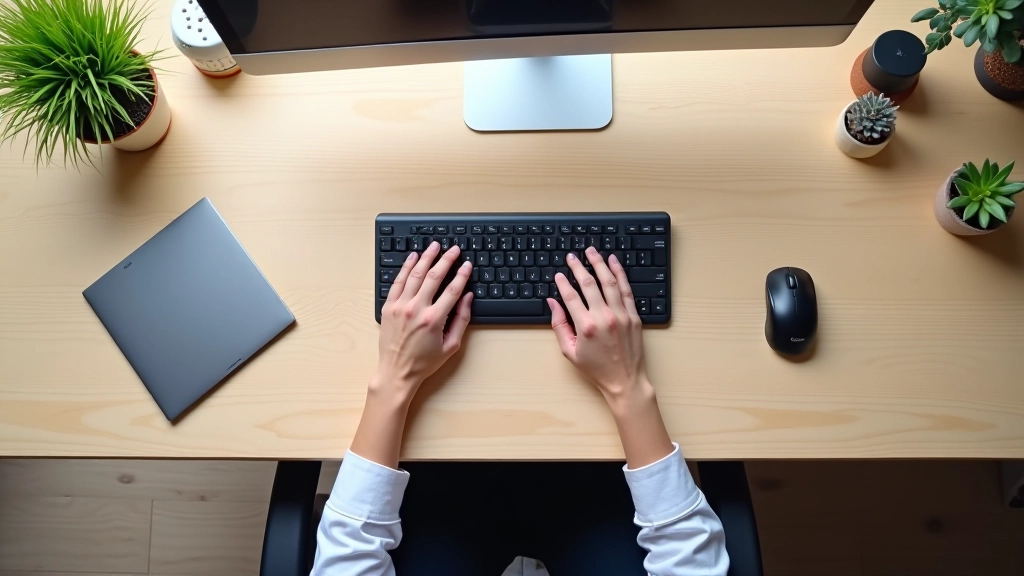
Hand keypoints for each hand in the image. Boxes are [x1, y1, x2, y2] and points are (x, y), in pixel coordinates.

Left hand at [375, 241, 473, 402]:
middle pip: (434, 276)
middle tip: (454, 250)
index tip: (467, 265)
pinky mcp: (388, 307)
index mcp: (434, 319)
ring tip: (434, 246)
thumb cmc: (424, 362)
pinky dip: (406, 268)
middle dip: (446, 260)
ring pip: (415, 275)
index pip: (452, 289)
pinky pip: (398, 282)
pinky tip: (413, 258)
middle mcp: (416, 309)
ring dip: (426, 258)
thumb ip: (462, 319)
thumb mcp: (451, 345)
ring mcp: (400, 307)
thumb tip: (468, 297)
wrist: (397, 372)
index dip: (462, 275)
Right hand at [547, 246, 649, 401]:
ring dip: (599, 264)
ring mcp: (621, 315)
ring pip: (609, 282)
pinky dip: (620, 274)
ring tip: (592, 252)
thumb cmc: (596, 369)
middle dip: (579, 267)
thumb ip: (559, 325)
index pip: (570, 297)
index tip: (559, 275)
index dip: (563, 283)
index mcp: (586, 326)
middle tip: (572, 257)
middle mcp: (604, 317)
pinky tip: (613, 262)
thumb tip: (553, 304)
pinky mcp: (633, 316)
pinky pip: (626, 290)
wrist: (625, 380)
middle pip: (589, 284)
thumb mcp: (570, 351)